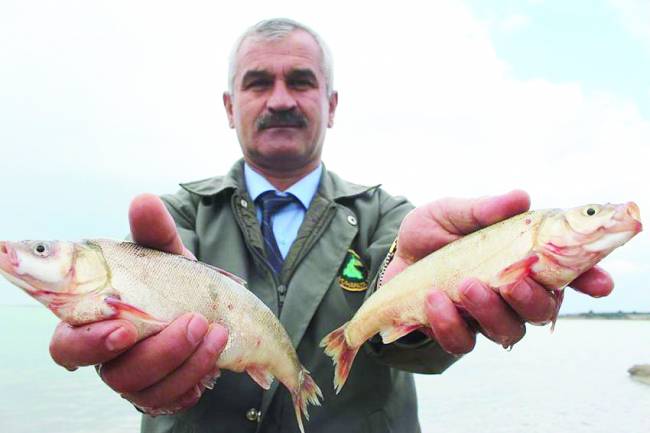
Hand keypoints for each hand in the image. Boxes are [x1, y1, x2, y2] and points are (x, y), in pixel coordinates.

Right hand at [49, 194, 227, 413]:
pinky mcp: (166, 392)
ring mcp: (139, 380)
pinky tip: (217, 359)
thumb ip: (153, 232)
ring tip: (218, 331)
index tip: (123, 328)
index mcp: (94, 323)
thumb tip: (144, 201)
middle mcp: (111, 358)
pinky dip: (198, 379)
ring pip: (149, 390)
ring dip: (188, 361)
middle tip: (194, 321)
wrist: (206, 304)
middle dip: (158, 352)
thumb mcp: (165, 255)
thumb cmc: (170, 280)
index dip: (88, 342)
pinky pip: (176, 399)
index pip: (67, 344)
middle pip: (115, 374)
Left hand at [382, 190, 613, 353]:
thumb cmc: (431, 233)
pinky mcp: (456, 331)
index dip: (589, 280)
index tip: (599, 283)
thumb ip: (483, 209)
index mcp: (521, 261)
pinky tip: (435, 300)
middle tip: (511, 281)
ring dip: (490, 311)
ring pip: (507, 330)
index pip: (567, 274)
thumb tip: (520, 198)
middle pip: (541, 310)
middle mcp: (511, 293)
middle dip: (531, 299)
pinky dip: (450, 323)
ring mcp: (485, 316)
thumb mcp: (452, 213)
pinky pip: (463, 341)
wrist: (392, 259)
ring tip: (467, 286)